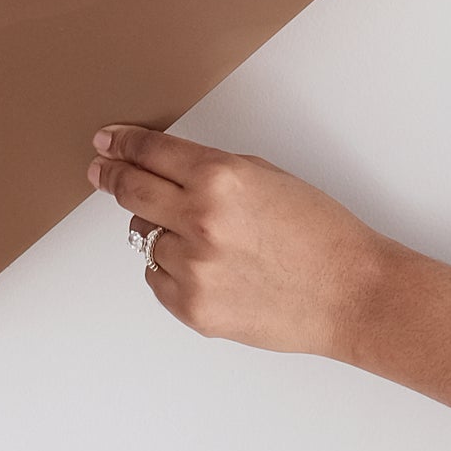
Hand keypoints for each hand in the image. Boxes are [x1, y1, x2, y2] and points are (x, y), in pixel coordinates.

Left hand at [86, 125, 396, 359]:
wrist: (350, 291)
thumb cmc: (315, 230)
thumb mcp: (260, 174)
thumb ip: (205, 169)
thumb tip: (157, 168)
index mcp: (218, 177)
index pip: (149, 152)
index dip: (121, 143)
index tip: (105, 141)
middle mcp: (199, 220)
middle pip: (131, 190)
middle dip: (110, 175)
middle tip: (99, 170)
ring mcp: (194, 268)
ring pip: (145, 238)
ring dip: (161, 232)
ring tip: (206, 241)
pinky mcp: (194, 309)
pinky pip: (157, 279)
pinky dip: (172, 271)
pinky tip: (208, 269)